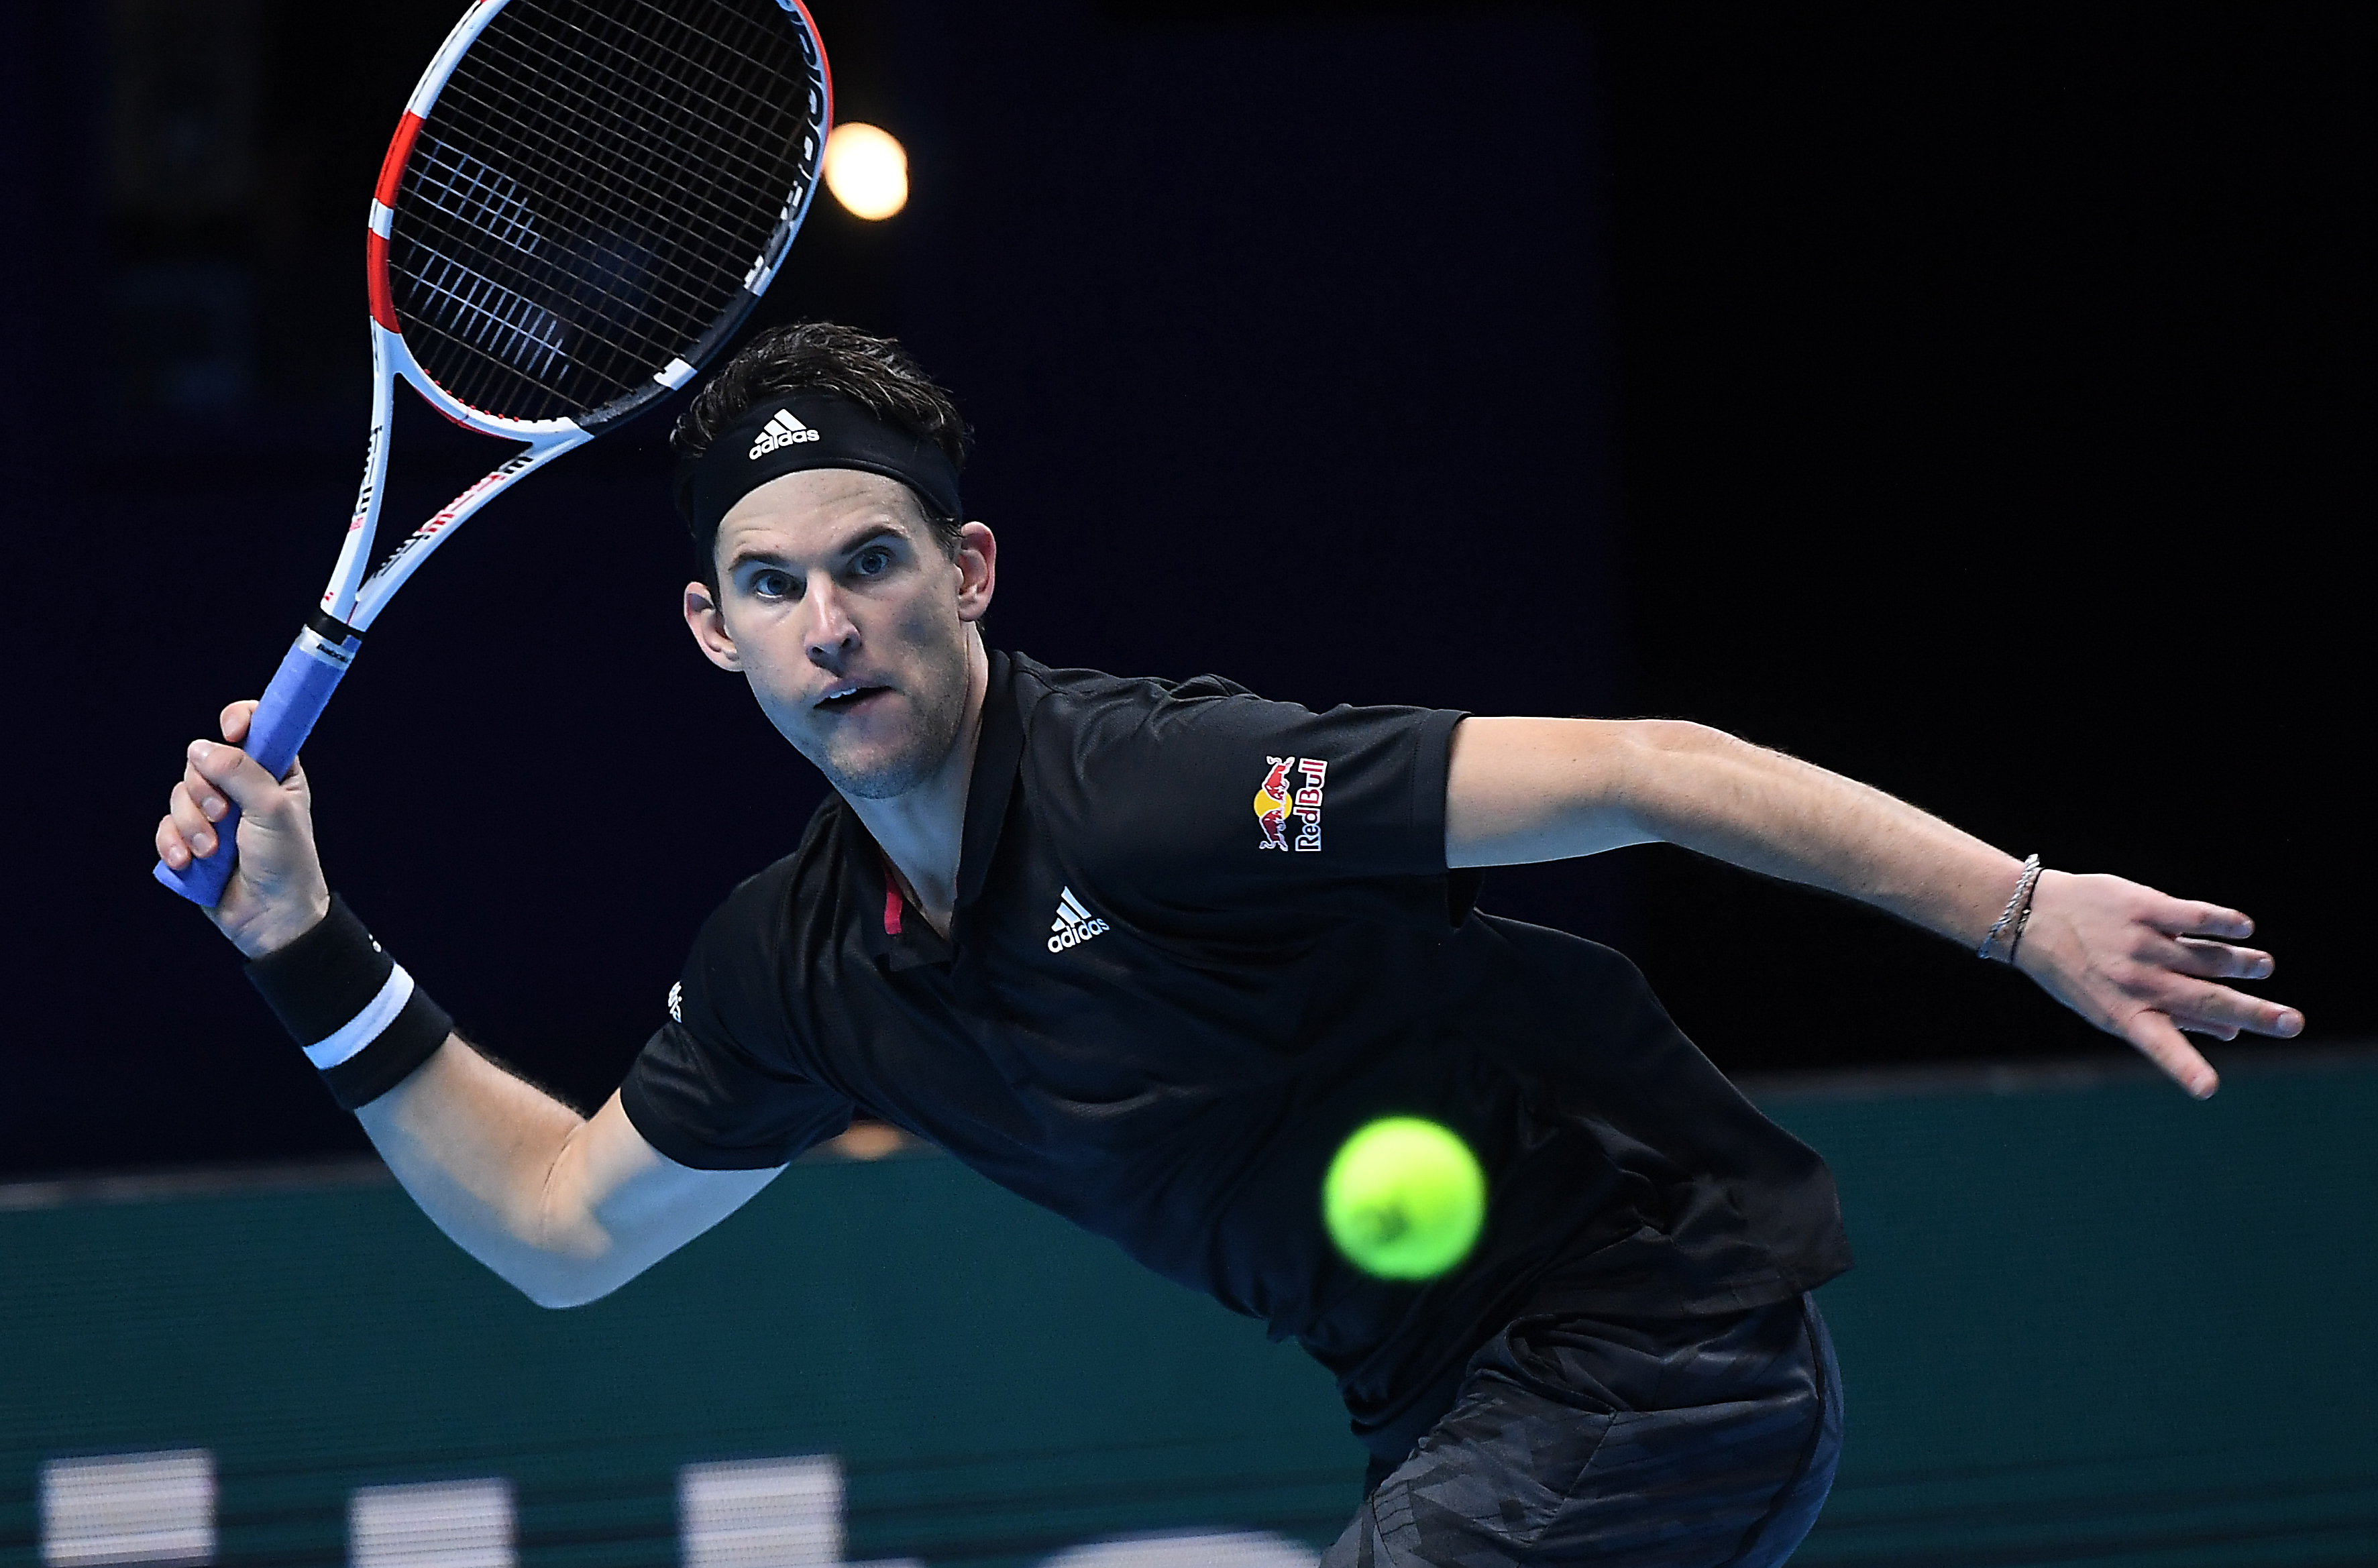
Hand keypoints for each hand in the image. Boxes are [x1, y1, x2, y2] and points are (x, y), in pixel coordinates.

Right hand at [155, 700, 331, 957]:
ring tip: (212, 850)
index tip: (230, 732)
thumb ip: (241, 772)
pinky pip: (166, 827)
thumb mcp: (273, 809)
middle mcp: (243, 788)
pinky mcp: (193, 841)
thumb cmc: (286, 861)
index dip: (237, 721)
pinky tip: (188, 862)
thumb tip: (201, 747)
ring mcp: (216, 814)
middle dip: (204, 789)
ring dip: (191, 824)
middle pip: (201, 761)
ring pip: (180, 795)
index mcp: (274, 772)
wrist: (272, 918)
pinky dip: (173, 843)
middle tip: (223, 814)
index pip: (252, 727)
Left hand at [2014, 870, 2302, 1097]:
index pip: (2159, 1047)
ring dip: (2242, 964)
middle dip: (2253, 1014)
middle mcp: (2135, 982)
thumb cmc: (2075, 968)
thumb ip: (2164, 1020)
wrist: (2030, 916)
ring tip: (2263, 967)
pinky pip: (2195, 916)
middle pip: (2206, 1002)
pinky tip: (2243, 927)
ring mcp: (2140, 944)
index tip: (2207, 1089)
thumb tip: (2227, 1035)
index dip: (2185, 1067)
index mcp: (2123, 1014)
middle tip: (2292, 1023)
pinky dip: (2224, 922)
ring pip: (2208, 957)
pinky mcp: (2143, 907)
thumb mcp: (2105, 1005)